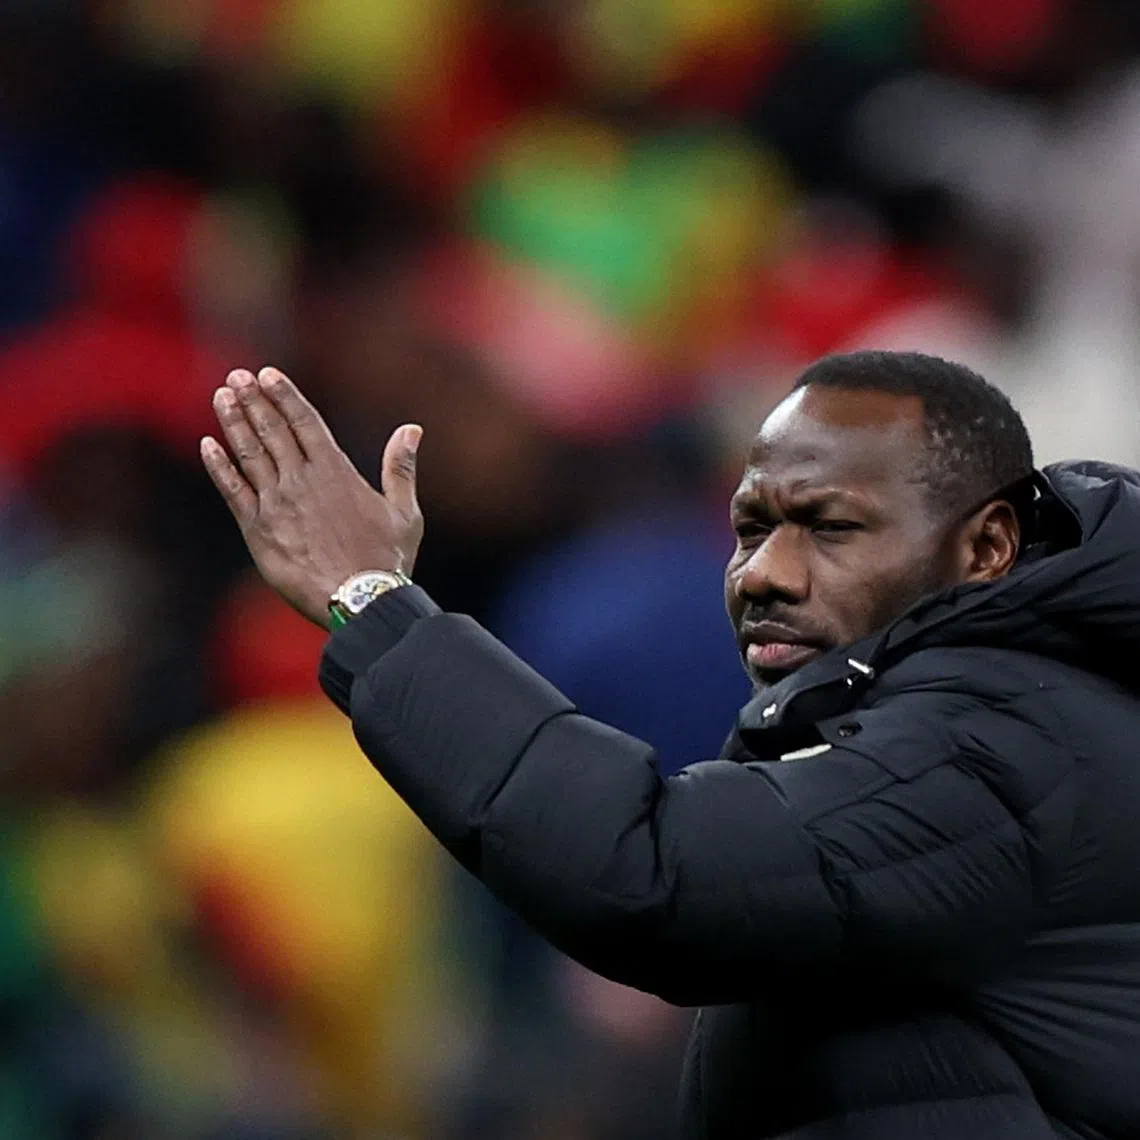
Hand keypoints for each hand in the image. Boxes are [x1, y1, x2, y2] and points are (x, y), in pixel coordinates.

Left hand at [201, 366, 423, 626]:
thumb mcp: (405, 512)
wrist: (358, 600)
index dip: (284, 395)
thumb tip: (412, 430)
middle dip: (253, 400)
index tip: (267, 374)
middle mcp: (301, 481)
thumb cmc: (386, 560)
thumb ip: (402, 468)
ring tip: (222, 397)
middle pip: (272, 430)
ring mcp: (276, 504)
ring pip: (249, 453)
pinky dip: (220, 466)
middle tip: (236, 376)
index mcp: (336, 471)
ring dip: (233, 423)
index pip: (304, 421)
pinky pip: (233, 491)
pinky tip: (208, 446)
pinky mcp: (258, 530)